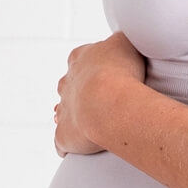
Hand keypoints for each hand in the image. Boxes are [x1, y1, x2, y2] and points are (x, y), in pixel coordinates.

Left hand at [53, 32, 146, 157]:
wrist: (108, 102)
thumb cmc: (120, 71)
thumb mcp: (125, 42)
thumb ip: (120, 39)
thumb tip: (122, 39)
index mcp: (80, 59)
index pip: (81, 59)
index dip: (95, 67)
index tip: (108, 73)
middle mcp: (67, 83)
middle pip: (69, 85)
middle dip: (82, 91)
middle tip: (103, 99)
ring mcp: (63, 109)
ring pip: (62, 111)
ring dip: (74, 116)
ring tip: (91, 123)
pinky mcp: (63, 134)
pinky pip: (62, 142)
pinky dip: (68, 145)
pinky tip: (78, 147)